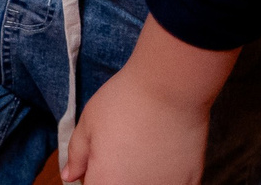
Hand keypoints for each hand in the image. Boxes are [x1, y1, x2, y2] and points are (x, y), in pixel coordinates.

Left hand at [62, 19, 226, 184]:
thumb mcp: (88, 123)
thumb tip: (70, 176)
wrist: (170, 85)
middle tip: (124, 150)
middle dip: (117, 176)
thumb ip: (76, 155)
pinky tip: (166, 154)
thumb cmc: (126, 100)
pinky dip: (167, 176)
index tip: (100, 161)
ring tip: (145, 150)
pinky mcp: (190, 183)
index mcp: (105, 183)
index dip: (95, 174)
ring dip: (143, 177)